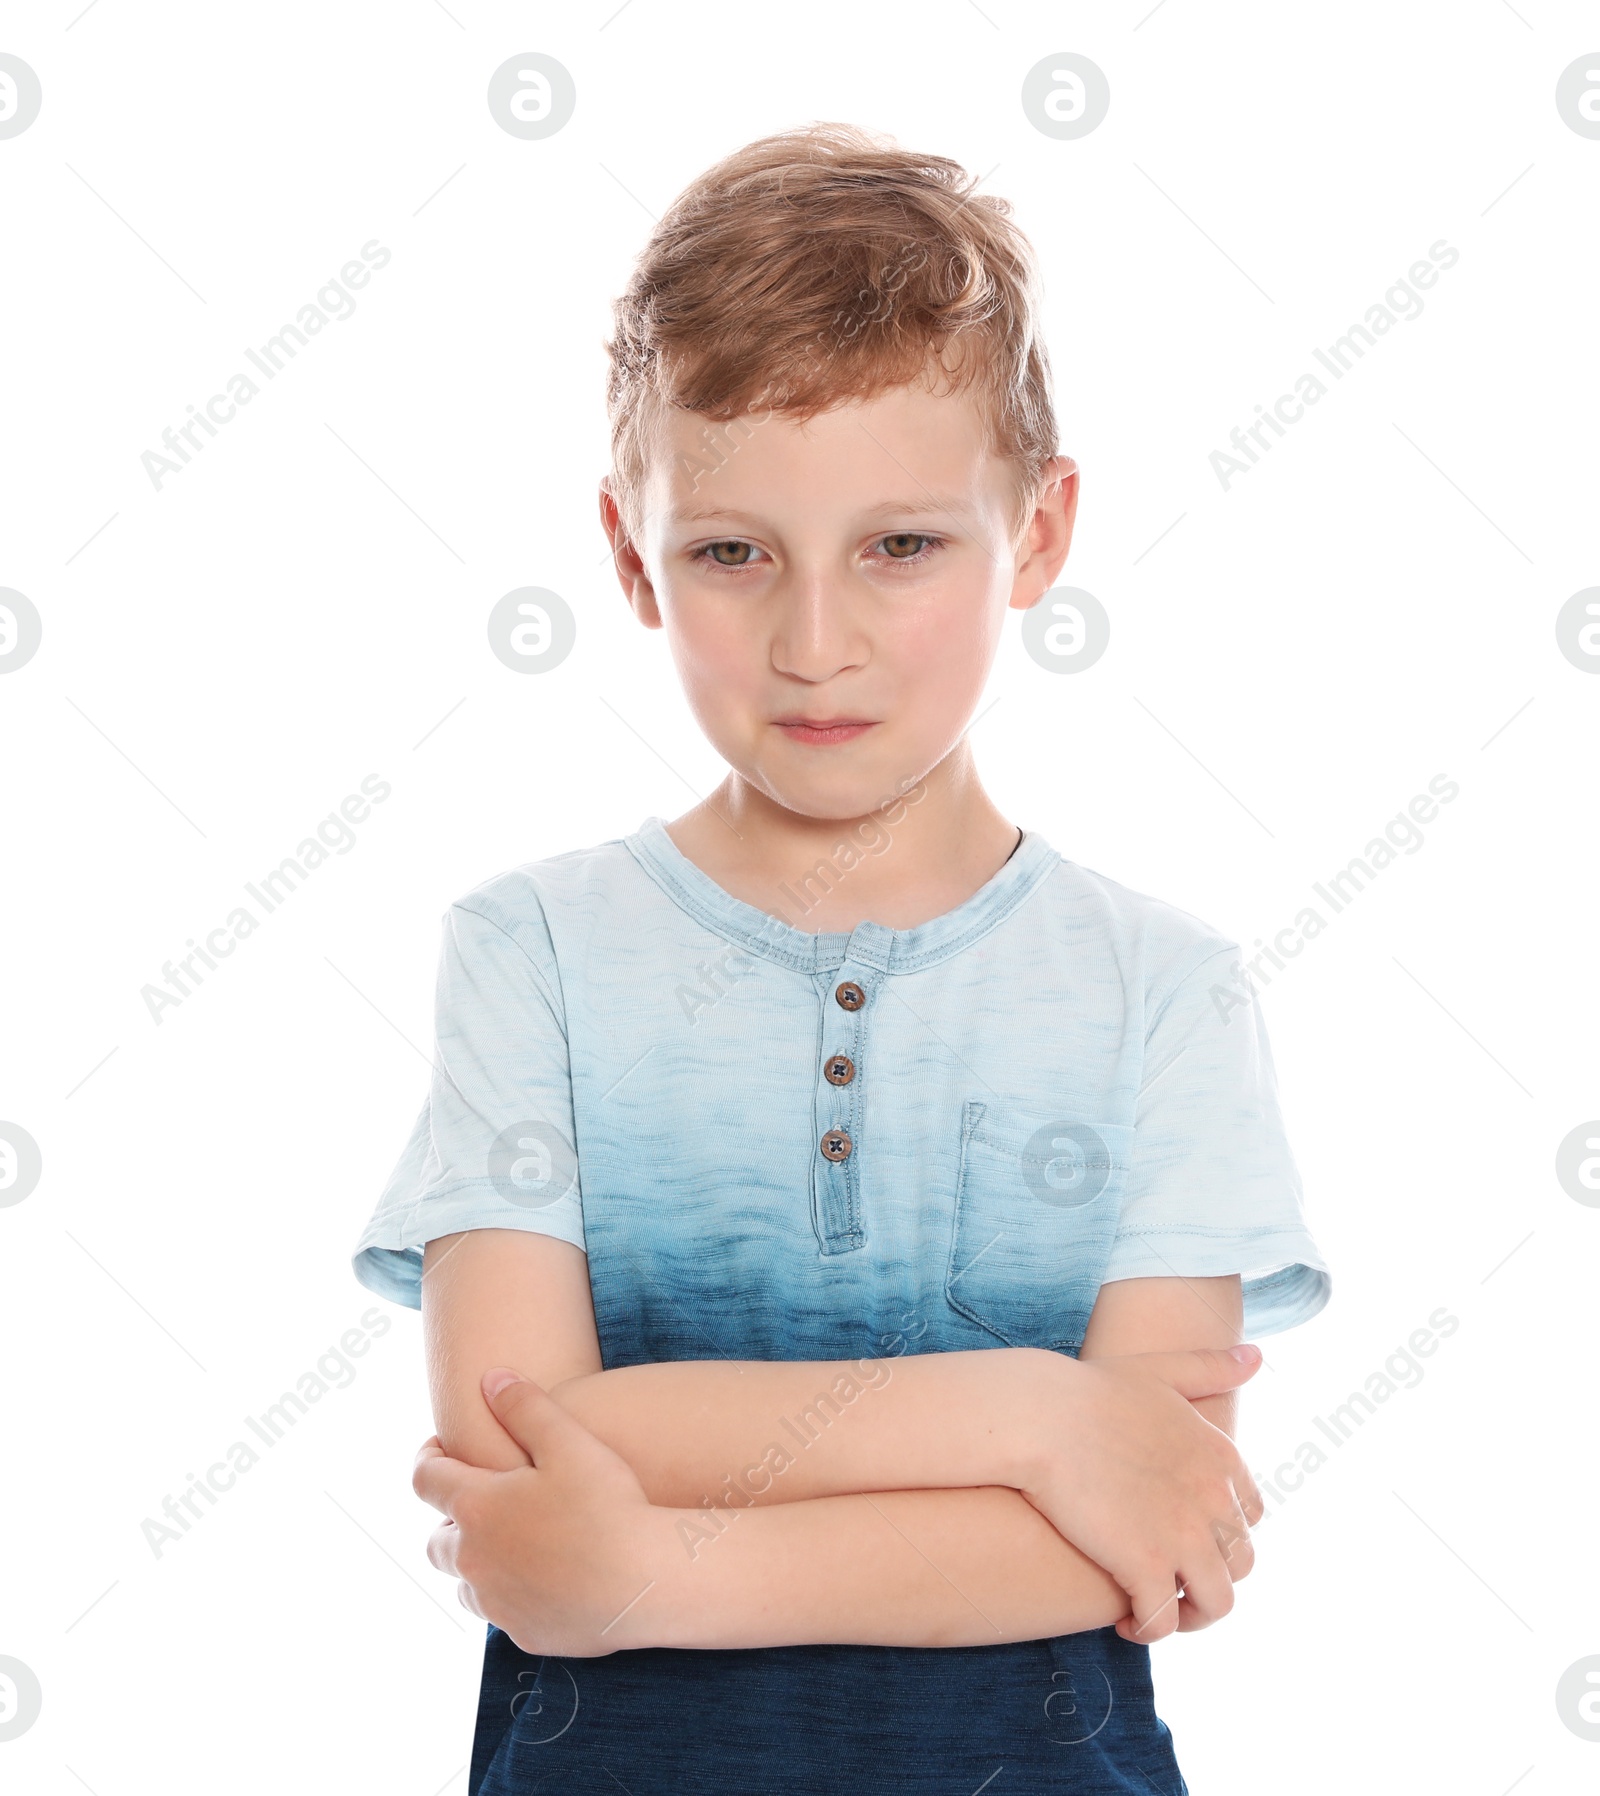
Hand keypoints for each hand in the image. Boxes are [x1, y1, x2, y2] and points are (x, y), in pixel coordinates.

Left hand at [412, 1368, 676, 1656]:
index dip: (428, 1457)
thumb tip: (491, 1379)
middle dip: (450, 1517)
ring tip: (509, 1543)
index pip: (425, 1479)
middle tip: (478, 1500)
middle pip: (435, 1539)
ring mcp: (496, 1604)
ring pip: (464, 1583)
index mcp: (477, 1508)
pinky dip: (509, 1594)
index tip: (441, 1447)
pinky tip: (542, 1579)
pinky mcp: (523, 1634)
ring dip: (475, 1562)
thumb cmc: (608, 1506)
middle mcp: (474, 1561)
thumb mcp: (569, 1441)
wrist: (644, 1583)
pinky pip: (501, 1613)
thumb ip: (525, 1406)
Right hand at [1015, 1345, 1264, 1643]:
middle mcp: (1215, 1501)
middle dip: (1210, 1578)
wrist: (1040, 1414)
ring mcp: (1185, 1536)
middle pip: (1241, 1564)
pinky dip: (1150, 1630)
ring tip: (1154, 1612)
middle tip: (1170, 1581)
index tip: (1187, 1538)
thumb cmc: (1088, 1390)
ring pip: (1217, 1604)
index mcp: (1221, 1457)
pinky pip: (1164, 1622)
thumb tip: (1258, 1356)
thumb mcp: (1161, 1370)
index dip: (1222, 1534)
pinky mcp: (1145, 1565)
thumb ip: (1212, 1367)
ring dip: (1191, 1617)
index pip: (1251, 1516)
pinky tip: (1125, 1622)